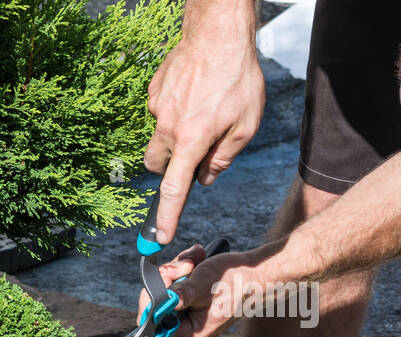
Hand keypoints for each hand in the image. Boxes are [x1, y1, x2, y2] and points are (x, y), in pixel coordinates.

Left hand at [135, 245, 251, 336]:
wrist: (257, 273)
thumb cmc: (237, 281)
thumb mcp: (205, 285)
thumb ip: (182, 294)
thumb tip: (161, 303)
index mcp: (189, 334)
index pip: (152, 322)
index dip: (151, 298)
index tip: (164, 277)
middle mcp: (186, 329)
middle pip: (156, 303)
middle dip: (168, 278)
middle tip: (185, 265)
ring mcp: (187, 315)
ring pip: (164, 290)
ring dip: (177, 270)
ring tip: (196, 260)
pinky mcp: (190, 302)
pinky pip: (175, 285)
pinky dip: (182, 270)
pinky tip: (197, 260)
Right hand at [143, 28, 263, 243]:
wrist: (217, 35)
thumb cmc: (238, 78)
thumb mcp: (246, 124)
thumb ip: (225, 157)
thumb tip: (207, 177)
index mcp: (192, 142)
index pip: (174, 190)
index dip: (166, 217)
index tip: (158, 237)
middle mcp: (168, 129)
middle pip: (157, 165)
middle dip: (170, 167)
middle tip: (193, 152)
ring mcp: (157, 110)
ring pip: (159, 137)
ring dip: (174, 136)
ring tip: (200, 111)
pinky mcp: (153, 93)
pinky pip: (161, 111)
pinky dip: (175, 109)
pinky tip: (194, 92)